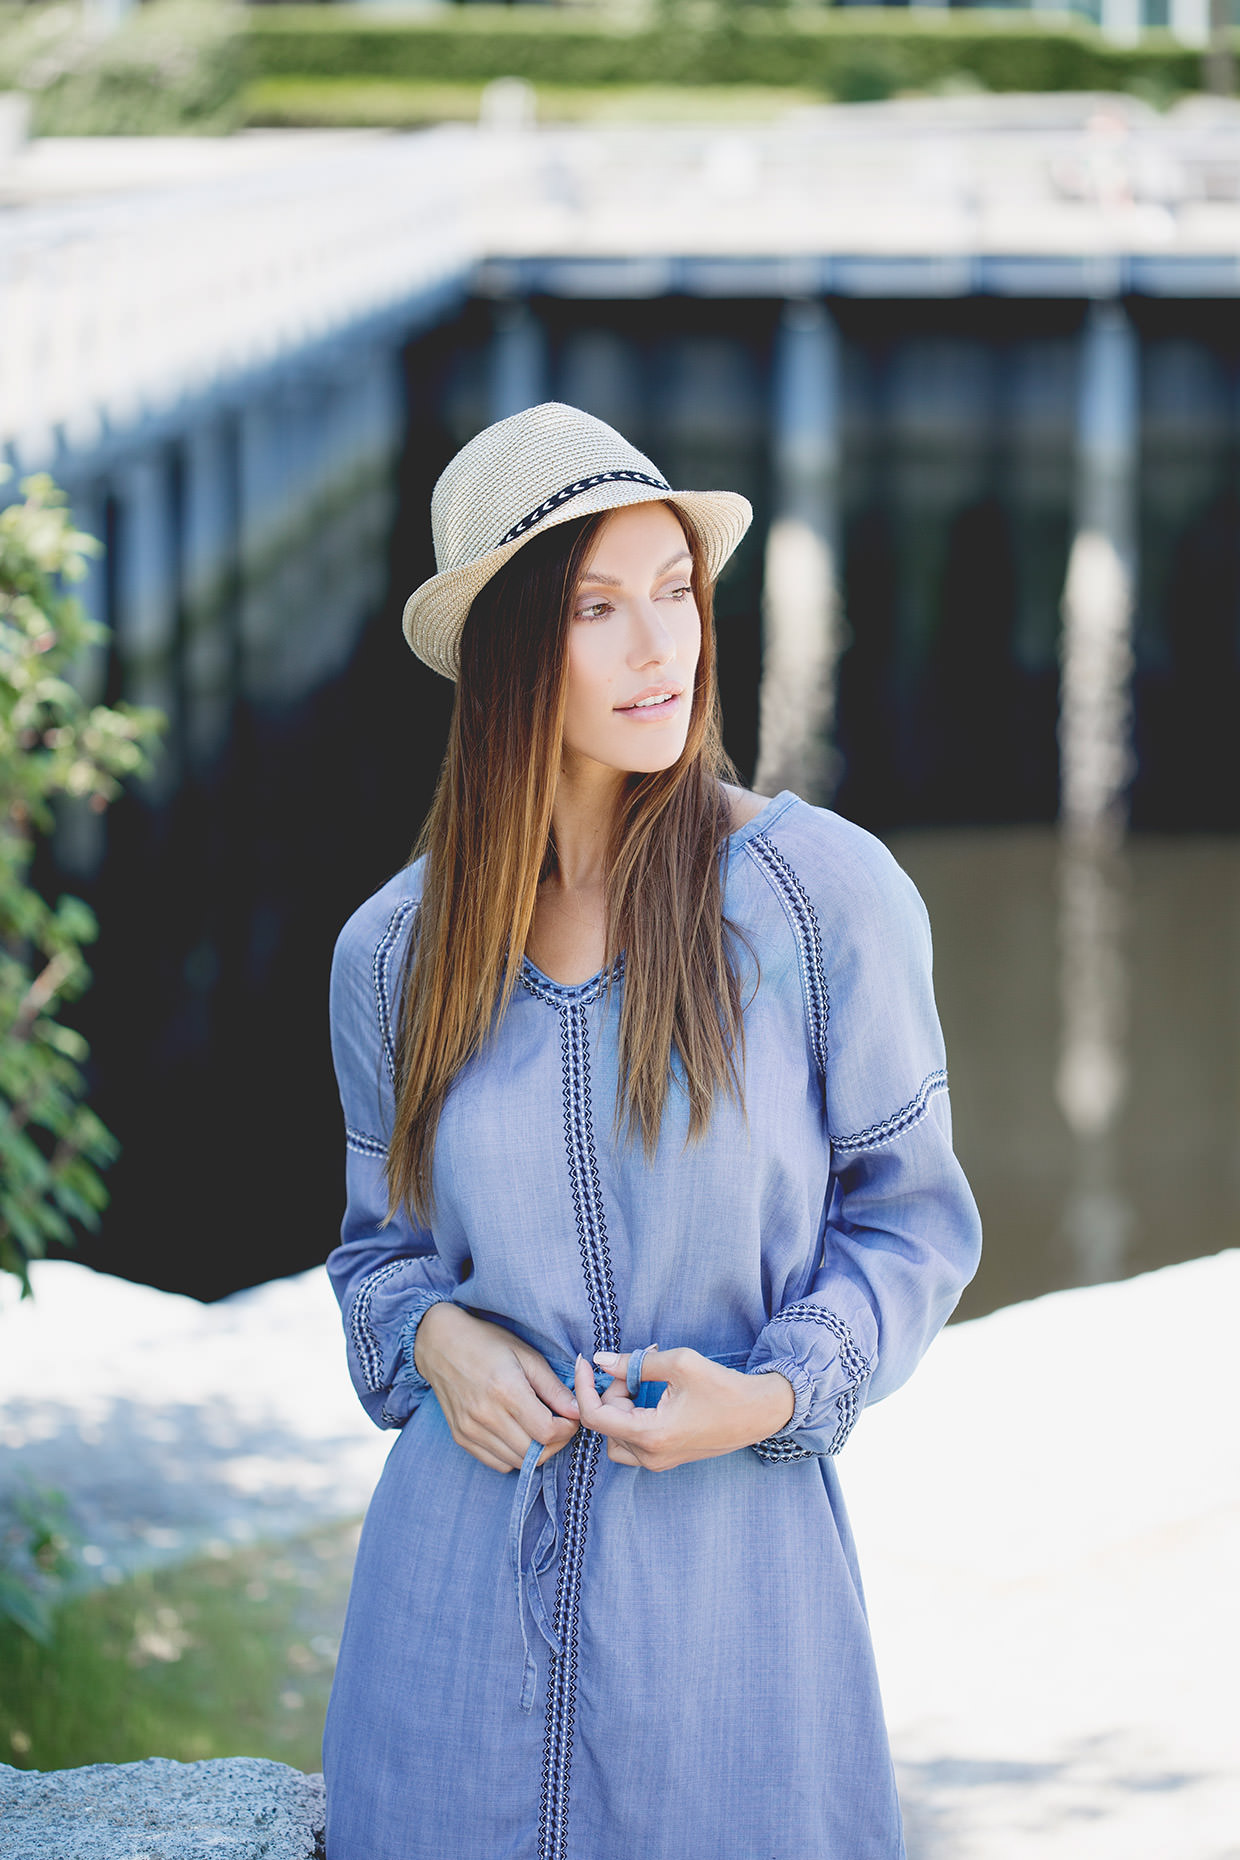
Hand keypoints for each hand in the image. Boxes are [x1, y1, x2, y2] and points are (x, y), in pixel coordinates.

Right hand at [414, 1303, 579, 1473]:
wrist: (440, 1343)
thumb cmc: (487, 1343)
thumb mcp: (527, 1356)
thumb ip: (553, 1387)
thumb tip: (577, 1411)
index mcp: (506, 1391)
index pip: (547, 1432)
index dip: (567, 1429)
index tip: (570, 1417)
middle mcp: (486, 1415)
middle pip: (535, 1453)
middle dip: (556, 1443)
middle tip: (560, 1425)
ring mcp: (470, 1430)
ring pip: (517, 1463)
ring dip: (536, 1452)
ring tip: (540, 1428)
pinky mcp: (461, 1437)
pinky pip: (497, 1463)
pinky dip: (514, 1456)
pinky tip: (518, 1434)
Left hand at [573, 1346, 794, 1470]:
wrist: (759, 1413)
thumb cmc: (723, 1387)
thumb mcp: (679, 1363)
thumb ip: (635, 1362)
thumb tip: (601, 1360)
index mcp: (651, 1435)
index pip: (595, 1415)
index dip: (583, 1386)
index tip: (585, 1361)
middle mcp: (650, 1456)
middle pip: (605, 1422)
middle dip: (612, 1389)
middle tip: (640, 1364)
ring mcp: (658, 1462)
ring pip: (614, 1435)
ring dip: (620, 1406)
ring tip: (645, 1382)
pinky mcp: (666, 1459)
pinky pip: (631, 1441)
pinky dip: (631, 1417)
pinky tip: (651, 1396)